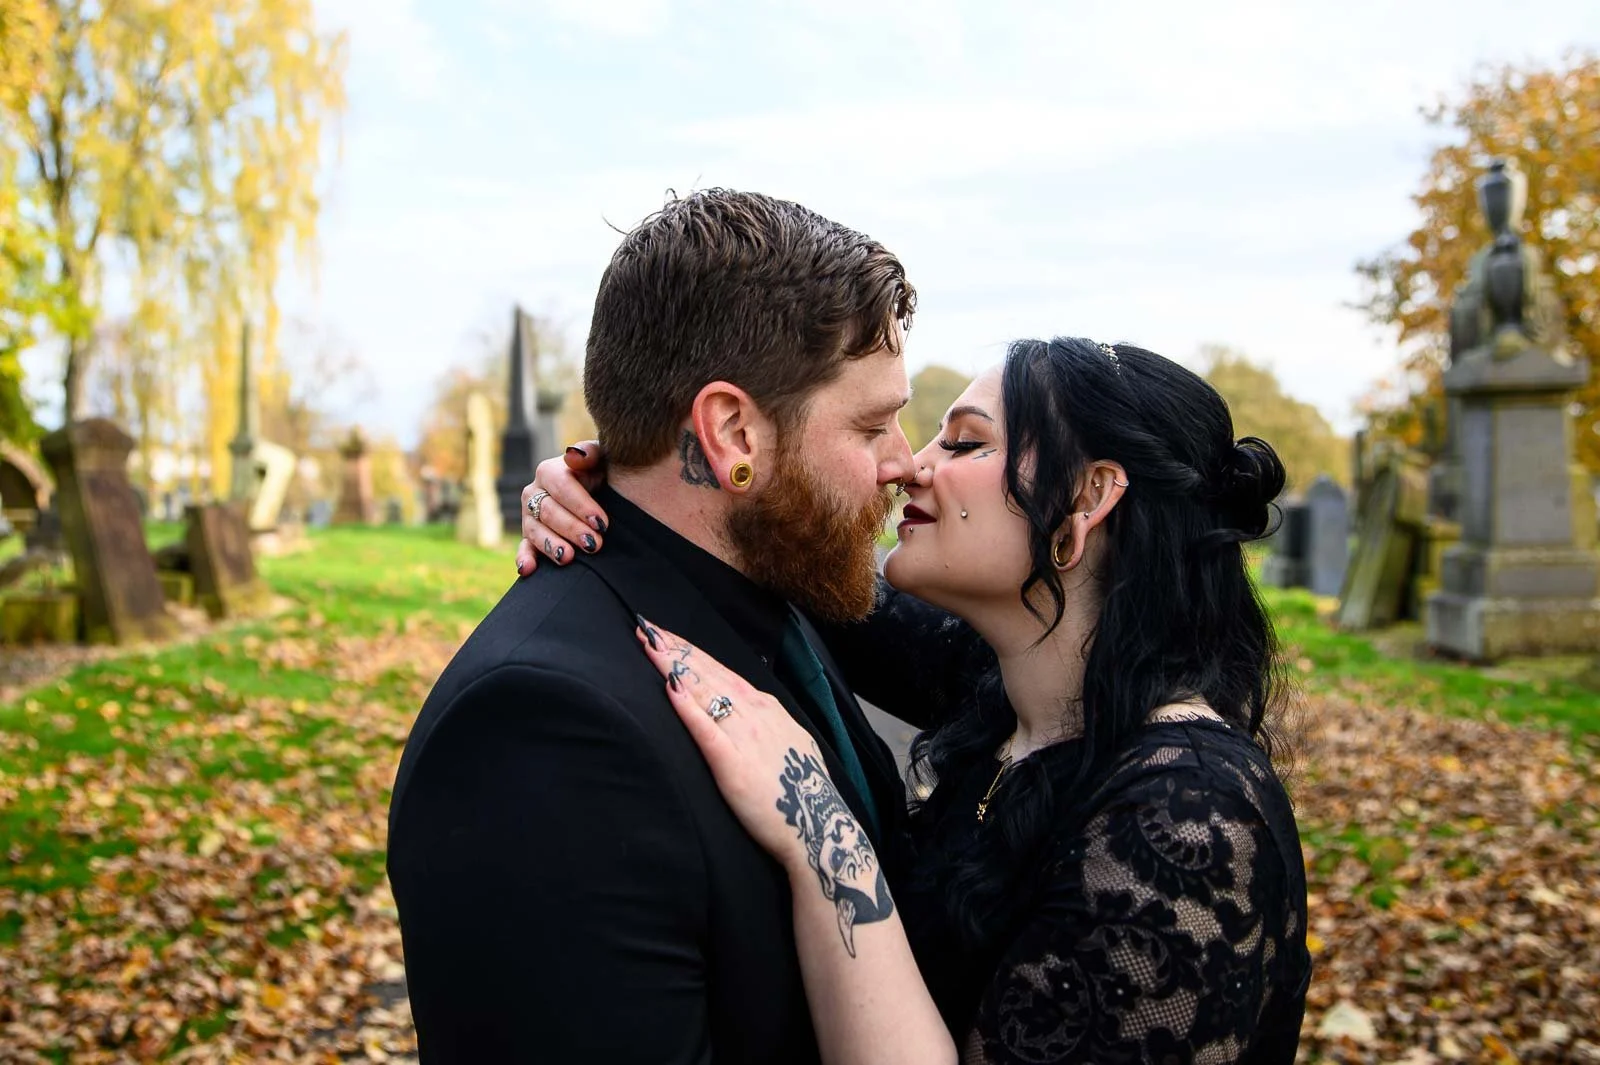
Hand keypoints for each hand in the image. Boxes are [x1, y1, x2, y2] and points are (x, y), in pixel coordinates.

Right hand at [516, 441, 609, 574]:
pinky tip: (527, 570)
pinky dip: (524, 559)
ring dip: (551, 545)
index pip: (562, 486)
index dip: (581, 505)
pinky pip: (524, 548)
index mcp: (550, 471)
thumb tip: (573, 456)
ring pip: (535, 531)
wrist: (600, 491)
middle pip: (549, 511)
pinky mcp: (530, 537)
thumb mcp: (602, 458)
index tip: (601, 522)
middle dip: (572, 529)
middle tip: (594, 544)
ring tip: (568, 557)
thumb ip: (589, 453)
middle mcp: (535, 493)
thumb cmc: (602, 473)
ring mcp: (530, 517)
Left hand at [635, 617, 891, 949]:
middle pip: (708, 673)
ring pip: (704, 692)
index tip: (666, 635)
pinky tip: (670, 687)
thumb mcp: (787, 743)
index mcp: (766, 709)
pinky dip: (687, 706)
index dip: (691, 652)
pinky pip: (705, 729)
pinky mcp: (732, 764)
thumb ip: (764, 723)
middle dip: (676, 649)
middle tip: (646, 627)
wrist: (819, 828)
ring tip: (650, 645)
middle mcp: (755, 714)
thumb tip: (746, 707)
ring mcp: (744, 736)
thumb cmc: (799, 793)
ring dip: (674, 666)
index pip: (721, 671)